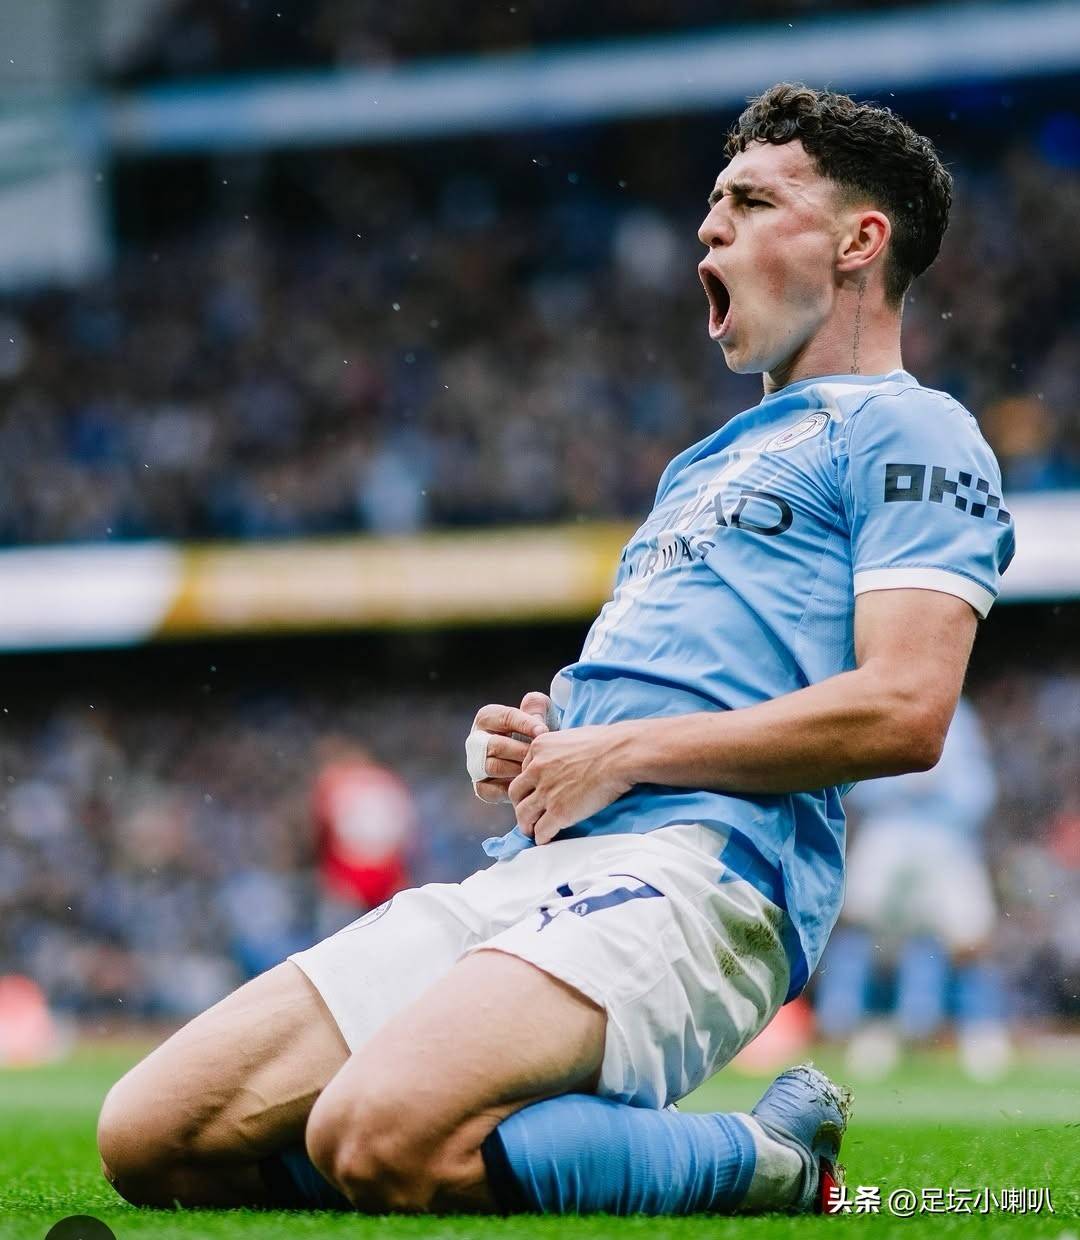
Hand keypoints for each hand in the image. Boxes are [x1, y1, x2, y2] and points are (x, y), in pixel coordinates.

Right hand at [468, 691, 552, 803]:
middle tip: (540, 756)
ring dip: (516, 769)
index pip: (504, 717)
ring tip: (536, 770)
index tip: (544, 732)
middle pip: (494, 744)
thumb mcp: (540, 712)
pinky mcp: (481, 786)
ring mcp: (476, 764)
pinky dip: (509, 789)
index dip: (525, 724)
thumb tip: (536, 723)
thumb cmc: (537, 731)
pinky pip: (490, 790)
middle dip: (520, 750)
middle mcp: (476, 740)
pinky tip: (527, 784)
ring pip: (492, 767)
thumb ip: (537, 707)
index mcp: (487, 717)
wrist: (537, 759)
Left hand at [509, 723, 634, 843]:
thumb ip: (562, 750)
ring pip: (523, 814)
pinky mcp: (559, 812)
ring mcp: (546, 792)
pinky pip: (542, 831)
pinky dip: (541, 837)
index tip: (536, 791)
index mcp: (539, 748)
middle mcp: (537, 769)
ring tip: (532, 831)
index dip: (530, 783)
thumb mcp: (573, 736)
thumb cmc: (607, 742)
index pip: (524, 770)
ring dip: (526, 825)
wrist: (620, 755)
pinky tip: (546, 840)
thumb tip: (566, 758)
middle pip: (516, 793)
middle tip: (528, 812)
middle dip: (520, 804)